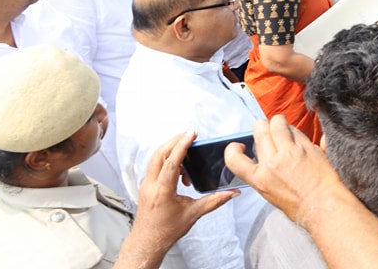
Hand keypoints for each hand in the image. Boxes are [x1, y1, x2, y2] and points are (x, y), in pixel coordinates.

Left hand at [132, 132, 237, 248]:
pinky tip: (181, 170)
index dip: (182, 146)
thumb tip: (232, 193)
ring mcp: (146, 185)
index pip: (171, 163)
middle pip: (159, 154)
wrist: (147, 242)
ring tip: (188, 153)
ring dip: (171, 150)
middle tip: (190, 134)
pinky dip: (168, 161)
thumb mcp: (193, 215)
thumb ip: (214, 201)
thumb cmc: (166, 231)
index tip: (191, 134)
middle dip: (175, 141)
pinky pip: (156, 166)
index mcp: (162, 192)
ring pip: (156, 158)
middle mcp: (151, 186)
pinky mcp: (146, 186)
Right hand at [224, 116, 343, 225]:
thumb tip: (267, 160)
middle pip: (260, 128)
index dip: (232, 149)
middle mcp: (273, 163)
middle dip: (263, 126)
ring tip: (286, 131)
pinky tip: (304, 141)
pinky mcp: (308, 146)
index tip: (240, 146)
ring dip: (281, 123)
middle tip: (269, 131)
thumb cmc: (301, 207)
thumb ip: (266, 174)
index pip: (234, 158)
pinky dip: (300, 133)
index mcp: (260, 179)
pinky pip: (300, 131)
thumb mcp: (272, 194)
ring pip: (279, 122)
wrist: (324, 208)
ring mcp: (291, 152)